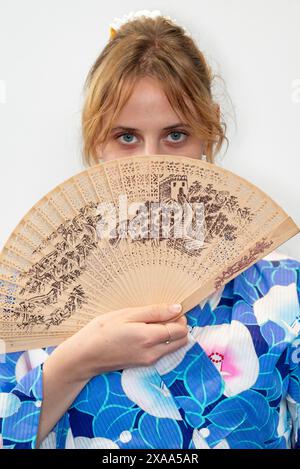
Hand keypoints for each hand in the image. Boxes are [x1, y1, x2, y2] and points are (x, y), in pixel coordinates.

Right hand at [52, 303, 188, 381]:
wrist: (84, 356)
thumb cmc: (102, 331)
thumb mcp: (127, 314)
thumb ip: (154, 312)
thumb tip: (177, 309)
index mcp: (149, 338)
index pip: (180, 330)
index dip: (180, 318)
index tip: (170, 309)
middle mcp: (153, 353)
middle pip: (182, 341)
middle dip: (179, 327)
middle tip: (163, 315)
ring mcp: (149, 362)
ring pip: (174, 348)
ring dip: (171, 335)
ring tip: (152, 323)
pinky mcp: (144, 365)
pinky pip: (163, 352)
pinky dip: (162, 342)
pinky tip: (145, 333)